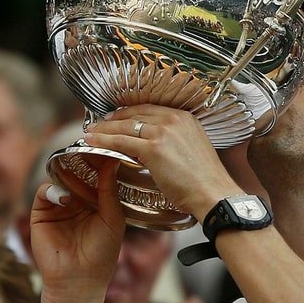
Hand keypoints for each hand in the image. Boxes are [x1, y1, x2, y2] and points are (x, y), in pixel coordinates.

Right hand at [29, 160, 124, 297]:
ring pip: (60, 179)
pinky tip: (65, 200)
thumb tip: (113, 161)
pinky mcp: (41, 213)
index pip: (96, 176)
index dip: (100, 163)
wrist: (79, 280)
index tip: (108, 149)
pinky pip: (44, 192)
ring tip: (77, 173)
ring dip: (68, 174)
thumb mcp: (113, 219)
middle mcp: (76, 201)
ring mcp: (58, 206)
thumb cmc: (101, 254)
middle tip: (90, 149)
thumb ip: (110, 190)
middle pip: (76, 173)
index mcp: (96, 202)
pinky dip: (53, 190)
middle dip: (82, 163)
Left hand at [85, 105, 243, 220]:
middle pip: (133, 113)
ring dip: (103, 129)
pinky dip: (104, 141)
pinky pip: (121, 141)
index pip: (147, 108)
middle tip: (97, 124)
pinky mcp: (154, 148)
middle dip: (111, 119)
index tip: (113, 117)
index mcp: (184, 117)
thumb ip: (172, 140)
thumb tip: (151, 144)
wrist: (214, 194)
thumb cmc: (204, 180)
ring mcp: (164, 132)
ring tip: (89, 133)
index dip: (126, 112)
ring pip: (124, 126)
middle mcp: (174, 119)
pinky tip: (92, 142)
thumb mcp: (190, 149)